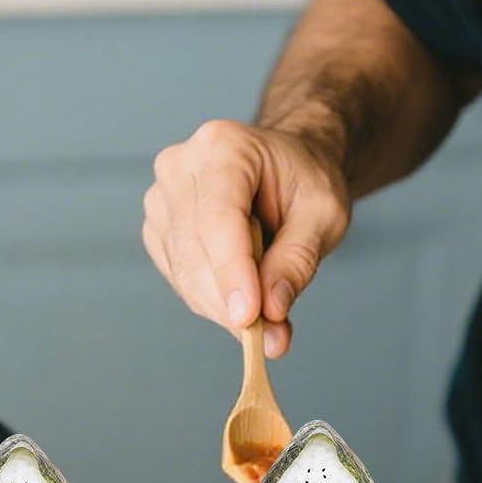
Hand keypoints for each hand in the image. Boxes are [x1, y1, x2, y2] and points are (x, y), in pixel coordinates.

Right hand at [142, 119, 350, 358]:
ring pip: (184, 271)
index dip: (231, 272)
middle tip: (273, 336)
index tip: (249, 318)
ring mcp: (161, 198)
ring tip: (267, 315)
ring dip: (224, 305)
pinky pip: (179, 279)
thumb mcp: (323, 215)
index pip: (217, 218)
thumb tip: (271, 312)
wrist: (284, 166)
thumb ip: (297, 261)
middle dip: (231, 301)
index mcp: (224, 146)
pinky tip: (242, 296)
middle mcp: (181, 166)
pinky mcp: (158, 229)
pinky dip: (212, 301)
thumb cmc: (304, 181)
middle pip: (195, 249)